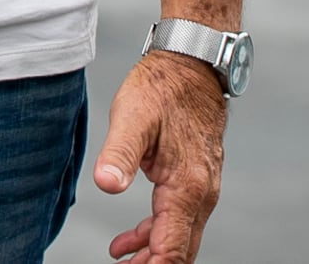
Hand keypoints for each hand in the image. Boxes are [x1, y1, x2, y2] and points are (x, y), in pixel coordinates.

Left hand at [93, 51, 226, 262]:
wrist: (191, 63)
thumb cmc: (161, 87)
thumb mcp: (132, 117)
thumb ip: (119, 154)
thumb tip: (106, 185)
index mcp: (186, 187)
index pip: (171, 249)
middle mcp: (201, 193)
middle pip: (180, 251)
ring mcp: (203, 187)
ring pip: (181, 238)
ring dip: (151, 255)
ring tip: (119, 261)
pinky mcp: (196, 179)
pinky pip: (179, 219)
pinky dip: (155, 235)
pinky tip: (128, 240)